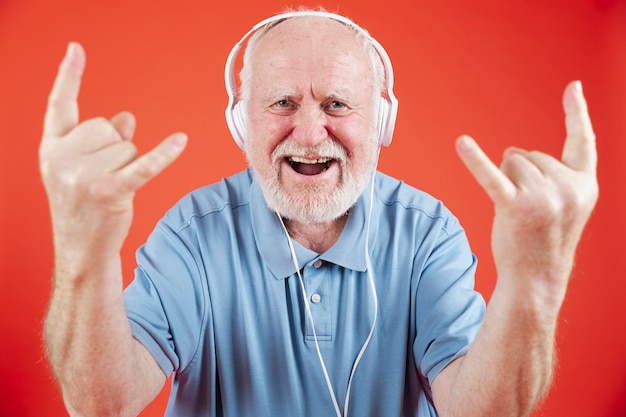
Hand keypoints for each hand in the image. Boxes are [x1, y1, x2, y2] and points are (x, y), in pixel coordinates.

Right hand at [39, 42, 186, 269]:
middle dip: (115, 150)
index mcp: (52, 147)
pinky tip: (180, 141)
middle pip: (110, 128)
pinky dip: (163, 155)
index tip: (76, 49)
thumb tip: (125, 117)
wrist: (81, 249)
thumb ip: (102, 139)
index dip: (69, 76)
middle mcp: (62, 158)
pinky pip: (143, 166)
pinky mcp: (109, 192)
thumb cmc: (85, 206)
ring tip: (111, 188)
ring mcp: (83, 176)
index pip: (60, 104)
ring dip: (128, 165)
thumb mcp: (83, 167)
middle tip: (102, 178)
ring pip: (128, 147)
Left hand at [455, 81, 597, 306]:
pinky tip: (462, 143)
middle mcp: (568, 188)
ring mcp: (543, 197)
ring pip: (510, 161)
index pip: (582, 142)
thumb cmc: (545, 239)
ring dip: (506, 181)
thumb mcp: (564, 205)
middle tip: (529, 209)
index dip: (577, 112)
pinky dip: (475, 160)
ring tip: (516, 211)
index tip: (573, 87)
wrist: (536, 278)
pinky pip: (491, 175)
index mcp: (584, 185)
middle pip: (529, 154)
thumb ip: (551, 174)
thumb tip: (513, 149)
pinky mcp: (515, 207)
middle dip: (520, 175)